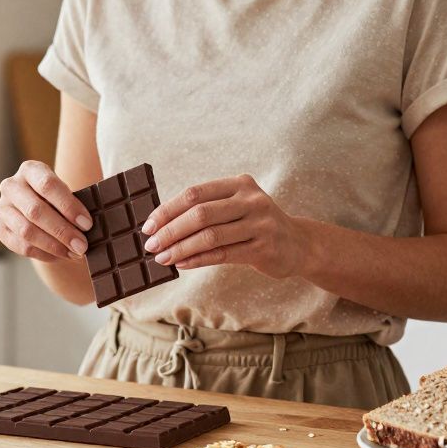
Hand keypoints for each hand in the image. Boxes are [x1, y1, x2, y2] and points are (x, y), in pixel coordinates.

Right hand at [0, 160, 93, 262]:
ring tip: (74, 253)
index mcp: (30, 169)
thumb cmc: (59, 200)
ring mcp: (2, 208)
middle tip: (82, 246)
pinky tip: (60, 255)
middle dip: (62, 231)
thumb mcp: (67, 194)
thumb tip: (88, 229)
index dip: (68, 206)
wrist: (41, 210)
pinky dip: (44, 253)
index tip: (87, 224)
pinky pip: (22, 246)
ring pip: (26, 231)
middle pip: (35, 211)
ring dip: (54, 246)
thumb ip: (75, 206)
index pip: (47, 185)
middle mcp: (11, 186)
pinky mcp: (0, 229)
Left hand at [142, 174, 309, 278]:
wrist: (298, 244)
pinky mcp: (263, 248)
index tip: (148, 225)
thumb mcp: (237, 206)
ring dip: (180, 248)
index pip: (195, 193)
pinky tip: (181, 264)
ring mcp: (259, 224)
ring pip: (210, 236)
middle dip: (170, 231)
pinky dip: (198, 259)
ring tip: (162, 258)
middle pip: (200, 214)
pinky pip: (222, 254)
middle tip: (151, 245)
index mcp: (239, 184)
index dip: (168, 210)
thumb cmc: (256, 224)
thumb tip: (161, 225)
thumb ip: (207, 209)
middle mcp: (251, 200)